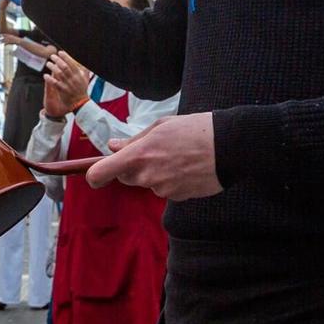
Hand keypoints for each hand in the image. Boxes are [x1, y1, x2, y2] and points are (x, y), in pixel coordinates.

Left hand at [43, 52, 90, 119]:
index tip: (60, 52)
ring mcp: (67, 85)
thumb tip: (81, 61)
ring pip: (59, 74)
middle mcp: (73, 79)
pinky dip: (49, 79)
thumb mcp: (86, 78)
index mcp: (79, 75)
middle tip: (52, 56)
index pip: (72, 63)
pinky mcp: (62, 91)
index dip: (65, 57)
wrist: (80, 103)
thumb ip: (84, 69)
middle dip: (57, 60)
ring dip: (52, 67)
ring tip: (48, 63)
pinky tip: (45, 75)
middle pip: (64, 67)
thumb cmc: (82, 89)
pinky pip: (54, 83)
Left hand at [86, 114, 221, 201]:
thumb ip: (133, 140)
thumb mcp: (161, 126)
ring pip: (149, 183)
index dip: (94, 175)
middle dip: (133, 167)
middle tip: (154, 150)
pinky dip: (172, 180)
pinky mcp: (178, 197)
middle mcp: (147, 176)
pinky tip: (188, 166)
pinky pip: (166, 190)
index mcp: (139, 155)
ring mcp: (163, 190)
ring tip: (178, 155)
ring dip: (156, 172)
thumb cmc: (195, 130)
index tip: (94, 174)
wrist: (229, 147)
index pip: (101, 173)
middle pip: (126, 178)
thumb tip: (113, 146)